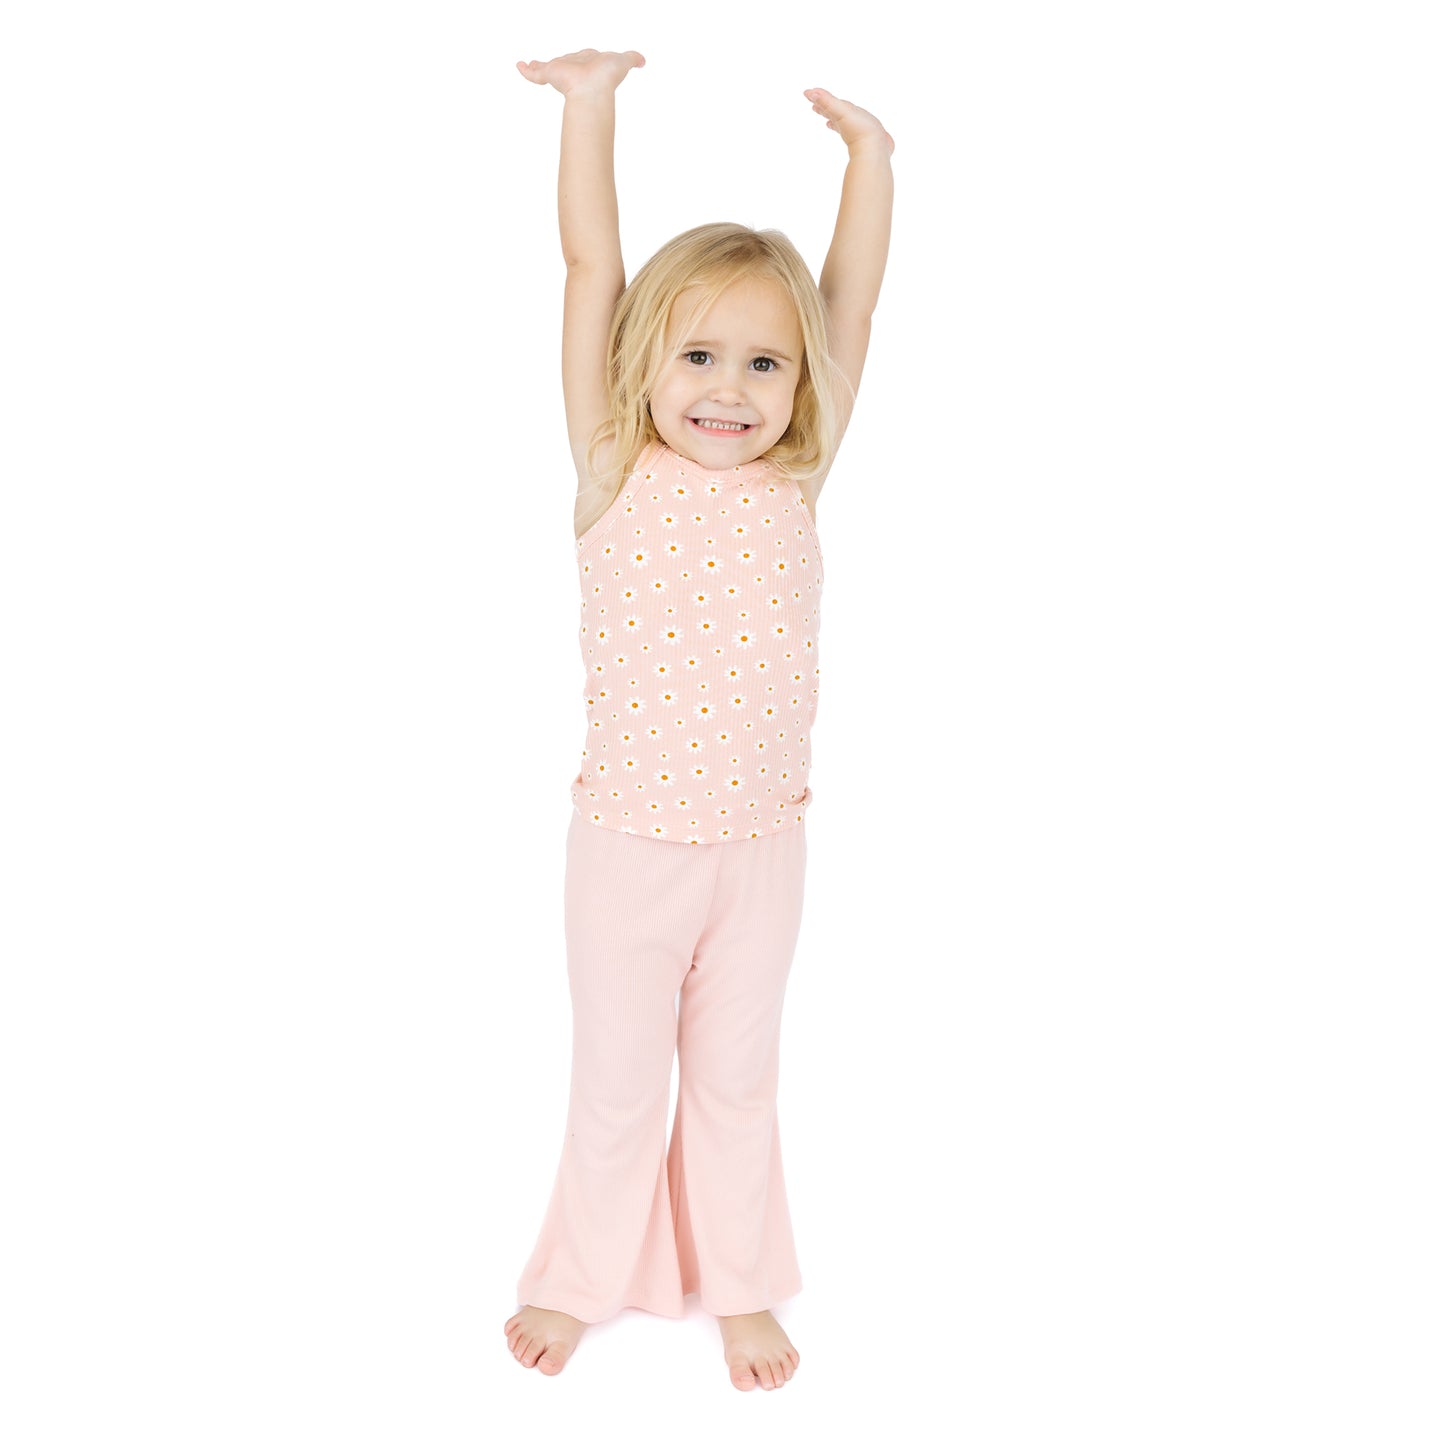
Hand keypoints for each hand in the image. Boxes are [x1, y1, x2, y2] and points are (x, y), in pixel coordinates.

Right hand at [516, 48, 644, 97]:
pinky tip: (519, 66)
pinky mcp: (549, 74)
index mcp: (587, 63)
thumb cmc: (607, 77)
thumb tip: (643, 61)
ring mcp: (560, 72)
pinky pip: (535, 74)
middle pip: (562, 63)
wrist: (592, 89)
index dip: (580, 58)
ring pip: (546, 68)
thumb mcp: (622, 61)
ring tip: (530, 64)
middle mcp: (573, 67)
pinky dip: (526, 71)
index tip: (579, 58)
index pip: (582, 59)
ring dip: (538, 66)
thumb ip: (632, 58)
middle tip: (549, 64)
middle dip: (557, 64)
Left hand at [803, 88, 893, 155]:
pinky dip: (856, 129)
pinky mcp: (869, 137)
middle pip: (832, 114)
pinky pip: (859, 131)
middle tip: (815, 106)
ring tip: (830, 121)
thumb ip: (826, 102)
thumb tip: (809, 93)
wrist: (874, 151)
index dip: (818, 100)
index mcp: (839, 117)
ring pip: (844, 123)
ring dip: (837, 120)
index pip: (826, 106)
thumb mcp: (840, 111)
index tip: (808, 94)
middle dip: (824, 109)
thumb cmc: (858, 130)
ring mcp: (856, 131)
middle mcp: (845, 124)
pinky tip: (859, 130)